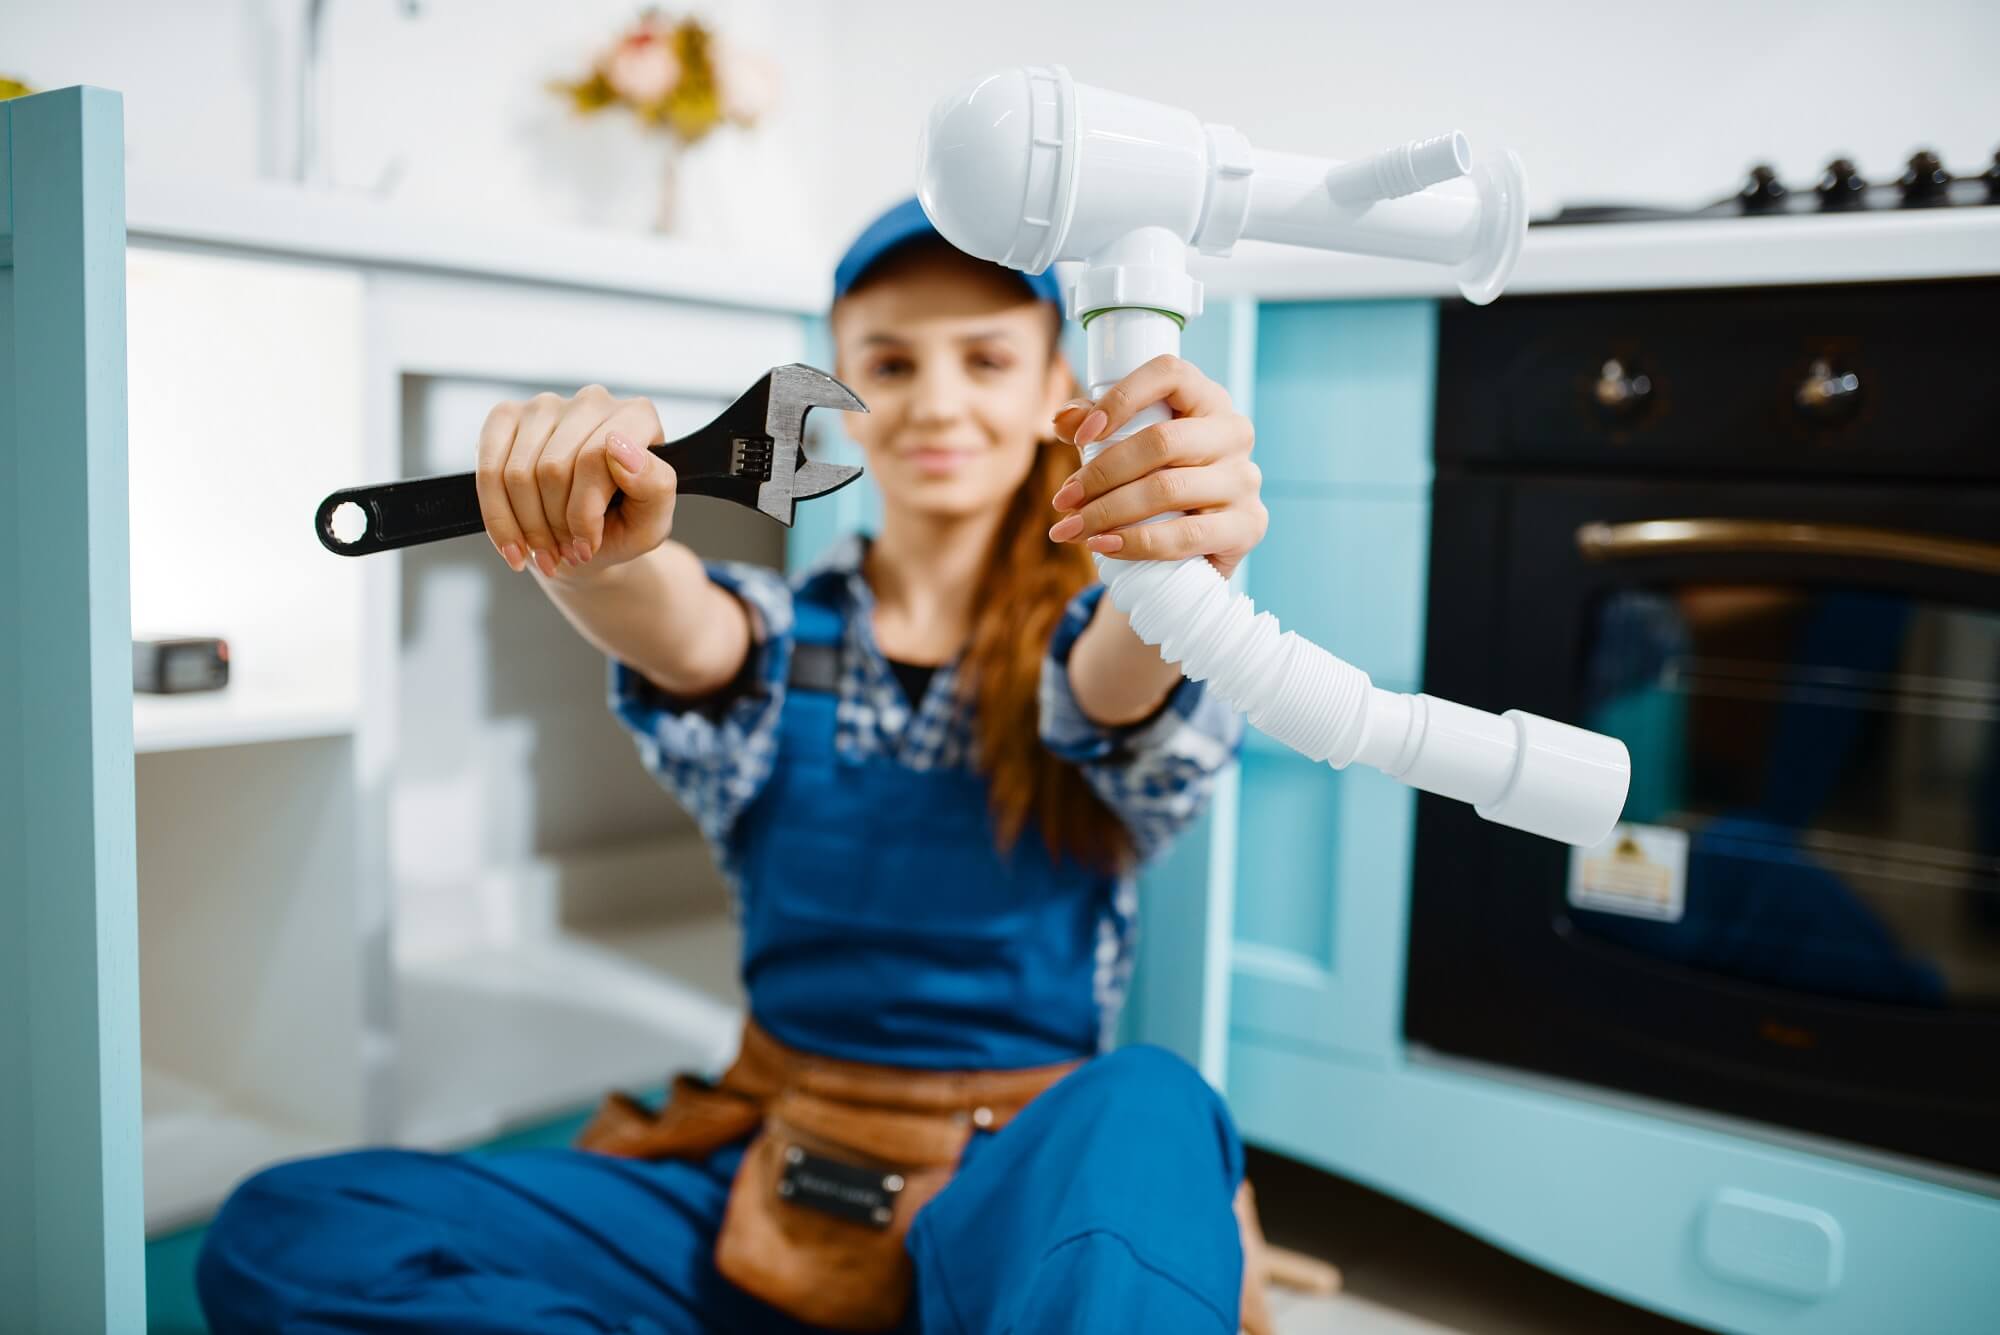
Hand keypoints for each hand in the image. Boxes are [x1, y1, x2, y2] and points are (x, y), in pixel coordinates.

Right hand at [475, 386, 673, 576]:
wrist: (585, 542)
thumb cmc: (624, 527)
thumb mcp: (652, 523)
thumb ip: (654, 486)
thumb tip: (621, 447)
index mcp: (637, 416)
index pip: (596, 457)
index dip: (585, 512)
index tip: (588, 544)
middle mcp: (592, 401)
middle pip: (553, 467)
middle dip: (556, 525)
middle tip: (568, 552)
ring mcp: (545, 406)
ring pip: (518, 473)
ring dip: (529, 528)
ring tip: (547, 552)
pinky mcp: (505, 418)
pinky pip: (488, 472)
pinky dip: (499, 518)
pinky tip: (515, 546)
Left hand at [1046, 355, 1265, 579]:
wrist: (1201, 546)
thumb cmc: (1160, 480)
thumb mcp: (1126, 446)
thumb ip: (1093, 426)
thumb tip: (1063, 420)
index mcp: (1207, 399)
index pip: (1168, 374)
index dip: (1121, 398)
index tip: (1082, 436)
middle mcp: (1233, 432)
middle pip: (1160, 441)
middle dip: (1100, 473)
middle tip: (1063, 501)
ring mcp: (1245, 479)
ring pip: (1168, 489)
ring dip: (1108, 512)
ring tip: (1071, 528)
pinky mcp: (1248, 525)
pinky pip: (1186, 534)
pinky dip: (1137, 542)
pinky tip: (1104, 546)